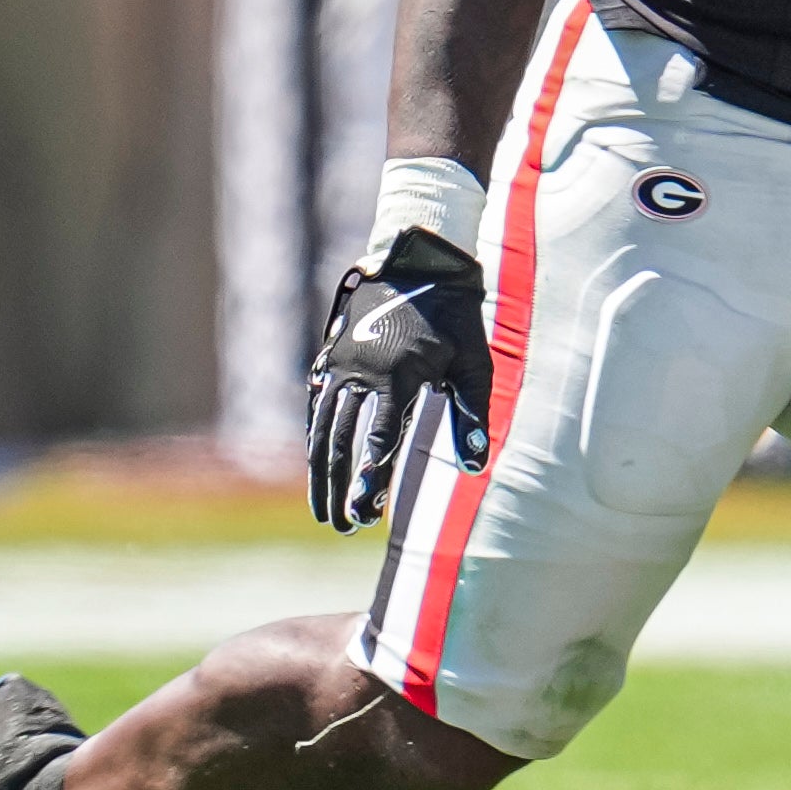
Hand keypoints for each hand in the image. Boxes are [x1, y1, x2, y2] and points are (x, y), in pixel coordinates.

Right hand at [304, 231, 493, 531]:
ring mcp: (340, 363)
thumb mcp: (475, 364)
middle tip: (341, 527)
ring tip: (325, 512)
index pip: (381, 439)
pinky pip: (317, 407)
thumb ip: (473, 415)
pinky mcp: (330, 357)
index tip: (365, 514)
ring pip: (321, 428)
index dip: (371, 479)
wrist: (419, 261)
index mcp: (400, 375)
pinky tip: (315, 468)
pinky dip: (314, 439)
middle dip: (338, 488)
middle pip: (340, 442)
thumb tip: (476, 466)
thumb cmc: (456, 318)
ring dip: (321, 473)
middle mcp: (362, 371)